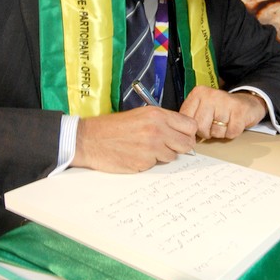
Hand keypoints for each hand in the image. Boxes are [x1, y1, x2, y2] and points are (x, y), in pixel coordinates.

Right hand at [72, 107, 197, 172]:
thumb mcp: (140, 115)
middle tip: (168, 146)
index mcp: (157, 115)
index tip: (182, 136)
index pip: (190, 125)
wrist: (89, 140)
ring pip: (173, 156)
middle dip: (180, 146)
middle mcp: (157, 130)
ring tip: (146, 149)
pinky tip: (136, 155)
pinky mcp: (143, 163)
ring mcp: (151, 148)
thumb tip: (181, 131)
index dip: (187, 133)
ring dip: (163, 155)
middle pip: (187, 144)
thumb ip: (162, 121)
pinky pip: (156, 165)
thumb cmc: (112, 127)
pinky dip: (149, 162)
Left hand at [179, 86, 267, 139]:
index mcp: (198, 93)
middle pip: (201, 127)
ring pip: (216, 132)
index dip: (193, 129)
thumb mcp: (202, 108)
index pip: (187, 119)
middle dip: (207, 133)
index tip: (199, 128)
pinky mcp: (239, 110)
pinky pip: (230, 132)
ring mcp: (226, 101)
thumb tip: (182, 135)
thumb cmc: (221, 109)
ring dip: (221, 133)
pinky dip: (232, 133)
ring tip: (225, 123)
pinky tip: (234, 124)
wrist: (247, 102)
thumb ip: (190, 117)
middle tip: (214, 125)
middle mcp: (210, 94)